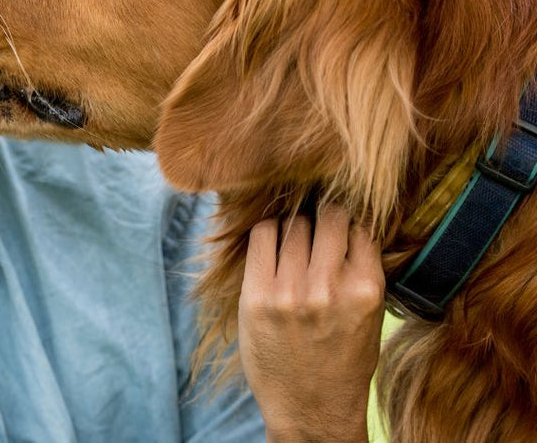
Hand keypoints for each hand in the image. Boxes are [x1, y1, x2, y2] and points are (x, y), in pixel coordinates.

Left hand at [238, 205, 384, 442]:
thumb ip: (361, 269)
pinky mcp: (257, 295)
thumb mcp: (370, 315)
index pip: (359, 225)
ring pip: (293, 223)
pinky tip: (272, 244)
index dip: (348, 223)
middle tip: (315, 232)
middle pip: (326, 217)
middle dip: (322, 219)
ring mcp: (290, 291)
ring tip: (293, 243)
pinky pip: (261, 235)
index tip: (339, 228)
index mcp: (366, 290)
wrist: (311, 411)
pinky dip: (267, 231)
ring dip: (294, 226)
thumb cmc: (343, 360)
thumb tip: (349, 219)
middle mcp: (329, 287)